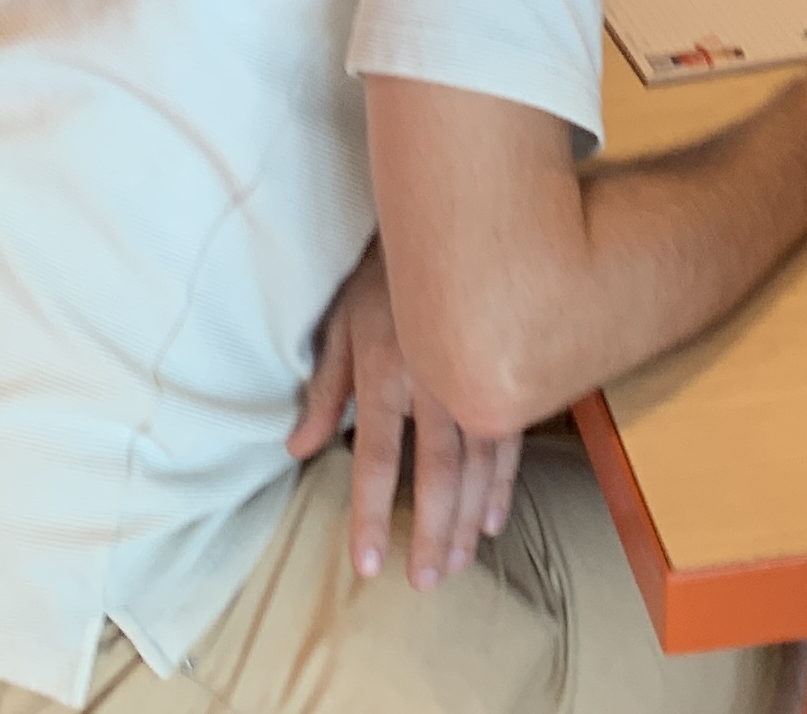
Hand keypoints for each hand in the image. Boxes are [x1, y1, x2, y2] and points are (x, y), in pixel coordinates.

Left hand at [290, 243, 518, 591]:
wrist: (442, 227)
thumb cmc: (379, 278)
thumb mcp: (340, 327)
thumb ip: (325, 393)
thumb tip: (298, 449)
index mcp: (386, 371)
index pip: (378, 456)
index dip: (373, 513)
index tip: (370, 564)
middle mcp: (434, 379)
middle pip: (437, 470)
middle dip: (432, 529)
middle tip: (426, 581)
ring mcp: (475, 374)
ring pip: (478, 460)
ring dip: (467, 517)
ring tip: (457, 563)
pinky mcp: (505, 369)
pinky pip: (508, 435)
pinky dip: (501, 482)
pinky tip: (492, 519)